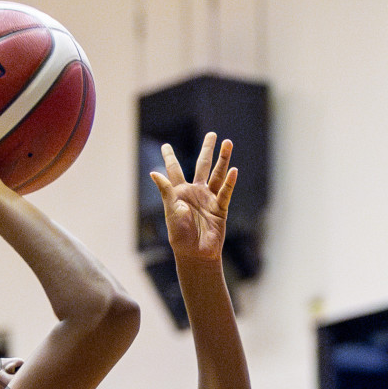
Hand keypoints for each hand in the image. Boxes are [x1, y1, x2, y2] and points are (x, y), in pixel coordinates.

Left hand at [150, 132, 236, 262]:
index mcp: (180, 193)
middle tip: (212, 134)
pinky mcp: (220, 209)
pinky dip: (229, 183)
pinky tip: (234, 170)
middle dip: (208, 150)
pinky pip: (225, 193)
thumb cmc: (179, 235)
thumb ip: (166, 191)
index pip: (174, 171)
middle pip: (203, 166)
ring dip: (223, 159)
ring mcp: (209, 199)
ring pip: (217, 175)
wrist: (195, 253)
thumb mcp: (170, 211)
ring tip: (228, 143)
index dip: (170, 158)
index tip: (166, 145)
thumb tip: (154, 173)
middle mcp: (196, 192)